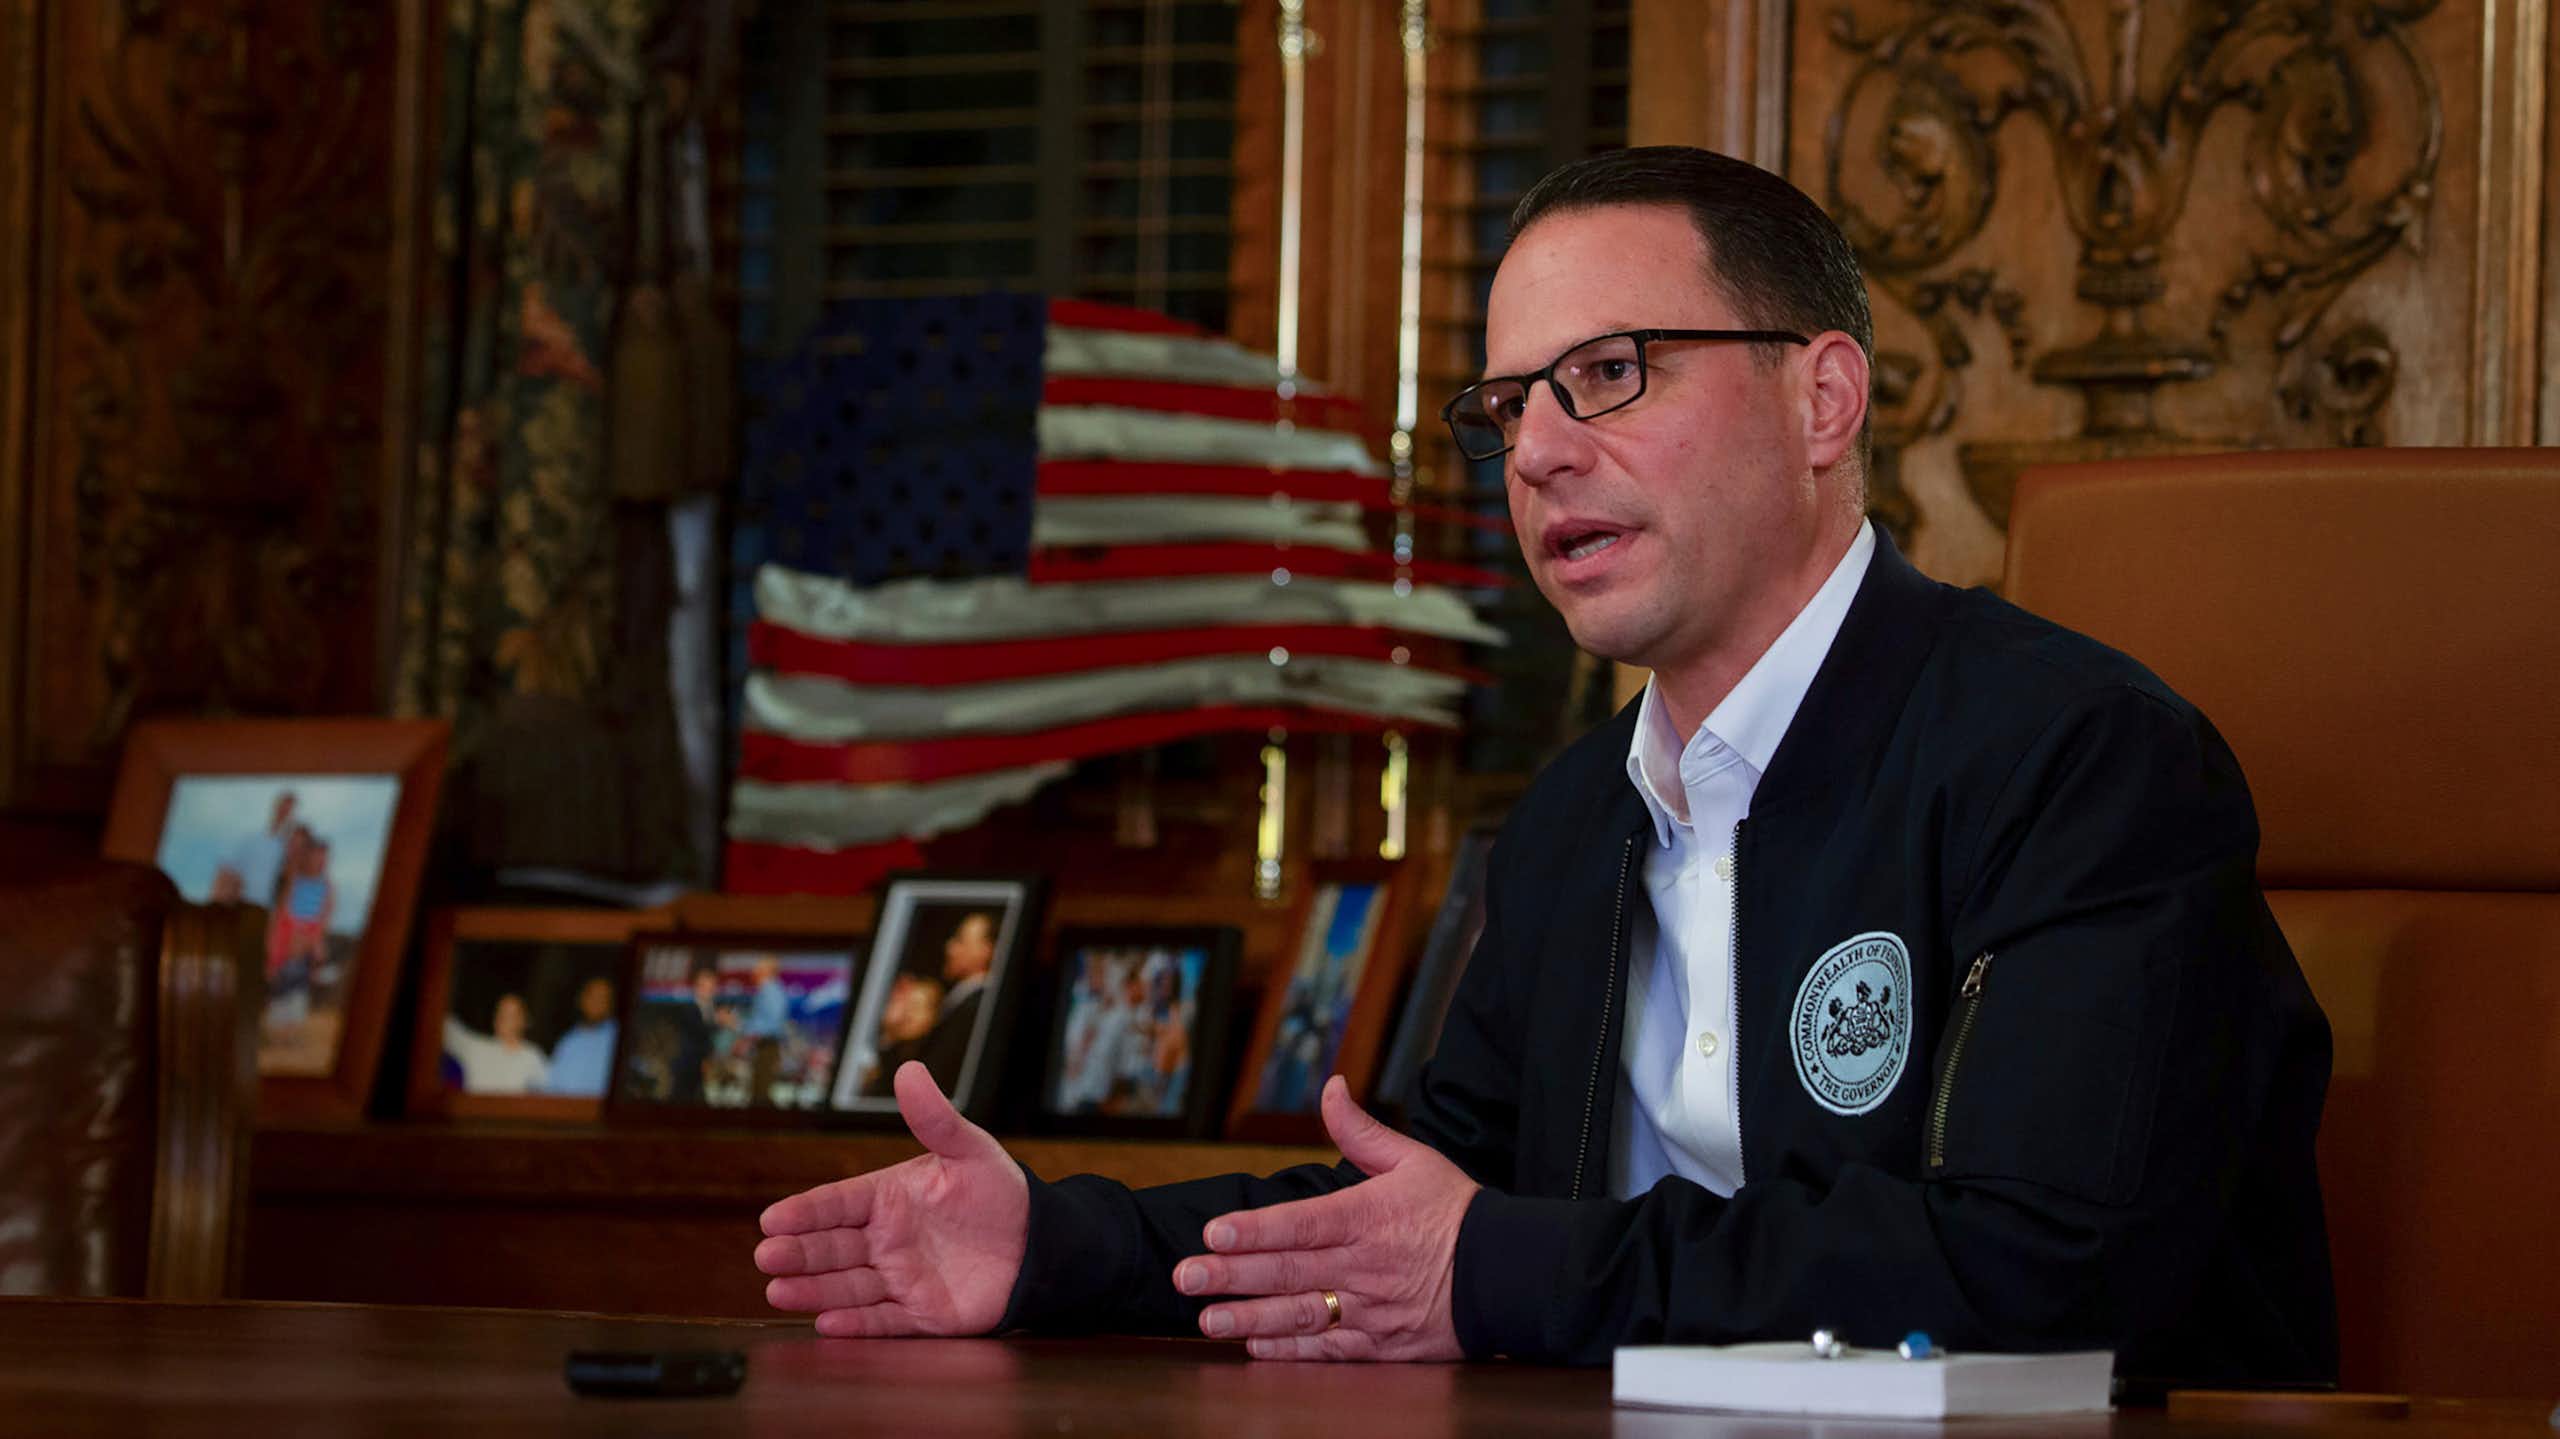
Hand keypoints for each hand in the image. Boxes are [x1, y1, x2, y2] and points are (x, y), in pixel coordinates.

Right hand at [755, 1061, 1028, 1336]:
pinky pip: (882, 1320)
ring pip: (847, 1286)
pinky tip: (825, 1323)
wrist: (1041, 1243)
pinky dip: (855, 1323)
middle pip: (831, 1247)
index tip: (772, 1219)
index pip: (837, 1204)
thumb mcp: (969, 1150)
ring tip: (777, 1291)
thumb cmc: (1000, 1192)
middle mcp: (886, 1239)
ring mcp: (900, 1278)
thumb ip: (935, 1118)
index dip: (804, 1212)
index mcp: (889, 1198)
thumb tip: (910, 1070)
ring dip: (813, 1290)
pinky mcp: (921, 1314)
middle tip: (766, 1256)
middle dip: (797, 1253)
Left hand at [1175, 1075, 1476, 1360]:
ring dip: (1250, 1319)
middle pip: (1289, 1271)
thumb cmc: (1454, 1211)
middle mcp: (1365, 1266)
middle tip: (1185, 1277)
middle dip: (1232, 1276)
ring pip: (1302, 1316)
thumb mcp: (1413, 1160)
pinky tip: (1254, 1345)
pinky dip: (1290, 1349)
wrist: (1508, 1272)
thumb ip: (1360, 1130)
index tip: (1214, 1233)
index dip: (1256, 1230)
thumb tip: (1331, 1087)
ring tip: (1207, 1321)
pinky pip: (1328, 1349)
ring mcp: (1372, 1309)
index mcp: (1369, 1216)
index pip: (1302, 1223)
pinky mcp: (1381, 1344)